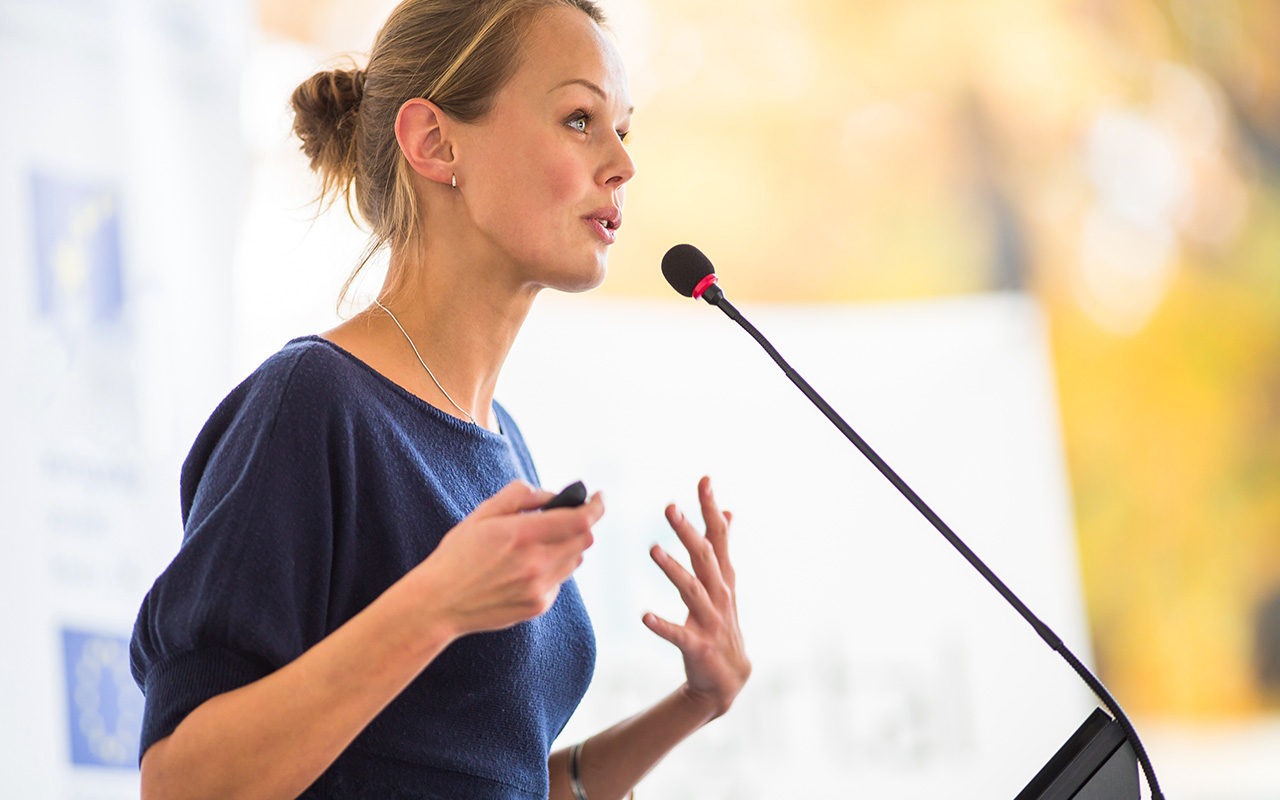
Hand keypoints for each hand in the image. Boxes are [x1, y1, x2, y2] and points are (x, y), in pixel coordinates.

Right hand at [410, 480, 602, 636]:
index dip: (596, 506)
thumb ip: (520, 496)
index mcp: (521, 534)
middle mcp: (536, 563)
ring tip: (540, 543)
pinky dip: (553, 568)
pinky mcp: (538, 606)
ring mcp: (539, 588)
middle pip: (584, 539)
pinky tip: (527, 568)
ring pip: (575, 560)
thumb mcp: (482, 514)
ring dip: (568, 546)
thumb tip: (551, 495)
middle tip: (567, 517)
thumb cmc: (457, 555)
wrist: (439, 603)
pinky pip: (560, 580)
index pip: (580, 519)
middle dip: (581, 524)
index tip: (599, 496)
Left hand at [644, 476, 750, 720]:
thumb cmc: (722, 622)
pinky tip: (643, 616)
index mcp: (723, 577)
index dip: (711, 508)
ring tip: (653, 550)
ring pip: (691, 590)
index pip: (719, 536)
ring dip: (673, 570)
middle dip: (688, 531)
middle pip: (705, 557)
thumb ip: (723, 547)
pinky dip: (662, 625)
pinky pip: (678, 634)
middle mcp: (720, 594)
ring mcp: (710, 621)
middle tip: (670, 507)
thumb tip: (728, 511)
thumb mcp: (725, 582)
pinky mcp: (698, 647)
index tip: (704, 479)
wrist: (728, 678)